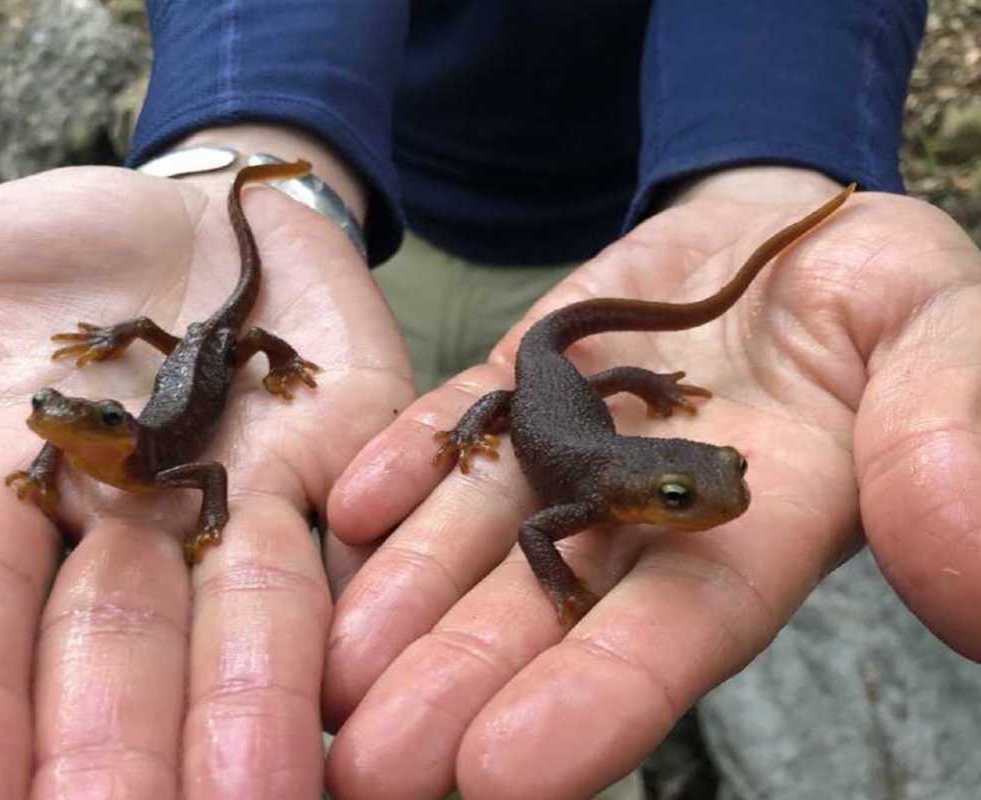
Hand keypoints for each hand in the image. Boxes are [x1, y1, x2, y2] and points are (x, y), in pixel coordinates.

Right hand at [0, 164, 410, 797]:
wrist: (222, 217)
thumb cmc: (77, 249)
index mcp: (27, 494)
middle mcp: (140, 530)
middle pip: (114, 650)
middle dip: (107, 740)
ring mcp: (254, 506)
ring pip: (250, 623)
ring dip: (248, 708)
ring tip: (250, 799)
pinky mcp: (358, 470)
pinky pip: (370, 552)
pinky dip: (377, 618)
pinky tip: (376, 695)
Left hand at [321, 166, 980, 799]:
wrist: (789, 232)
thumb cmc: (883, 294)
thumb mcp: (941, 344)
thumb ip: (948, 443)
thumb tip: (970, 576)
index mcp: (755, 535)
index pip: (674, 633)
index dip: (598, 701)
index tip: (504, 772)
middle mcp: (649, 516)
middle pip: (549, 615)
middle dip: (461, 688)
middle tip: (370, 765)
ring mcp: (576, 450)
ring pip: (483, 536)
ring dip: (408, 600)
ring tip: (332, 665)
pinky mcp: (523, 383)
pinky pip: (461, 428)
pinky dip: (412, 461)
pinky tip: (358, 508)